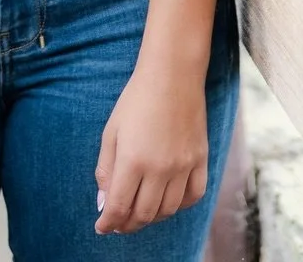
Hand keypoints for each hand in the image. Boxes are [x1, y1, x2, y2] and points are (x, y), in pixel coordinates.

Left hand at [94, 65, 208, 235]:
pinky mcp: (201, 160)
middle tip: (119, 223)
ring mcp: (183, 166)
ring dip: (151, 217)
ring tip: (140, 211)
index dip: (108, 222)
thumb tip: (103, 203)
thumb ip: (105, 169)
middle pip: (143, 214)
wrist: (172, 75)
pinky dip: (179, 205)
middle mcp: (160, 168)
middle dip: (127, 224)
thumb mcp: (111, 130)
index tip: (102, 227)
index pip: (119, 207)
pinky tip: (167, 199)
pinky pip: (193, 197)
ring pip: (168, 210)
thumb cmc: (136, 99)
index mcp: (133, 160)